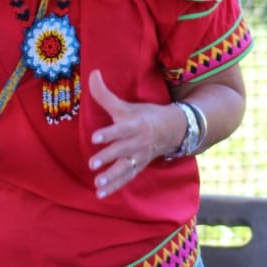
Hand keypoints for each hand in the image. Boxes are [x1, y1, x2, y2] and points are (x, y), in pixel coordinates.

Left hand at [87, 69, 177, 197]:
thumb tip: (92, 73)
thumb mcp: (127, 104)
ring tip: (98, 183)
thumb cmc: (145, 115)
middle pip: (122, 150)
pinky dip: (115, 187)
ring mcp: (139, 156)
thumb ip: (105, 93)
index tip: (95, 138)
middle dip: (108, 157)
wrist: (174, 129)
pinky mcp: (139, 166)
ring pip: (125, 168)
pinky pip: (127, 178)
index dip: (109, 133)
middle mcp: (138, 142)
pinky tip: (100, 193)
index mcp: (135, 124)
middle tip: (92, 164)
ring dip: (112, 177)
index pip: (121, 129)